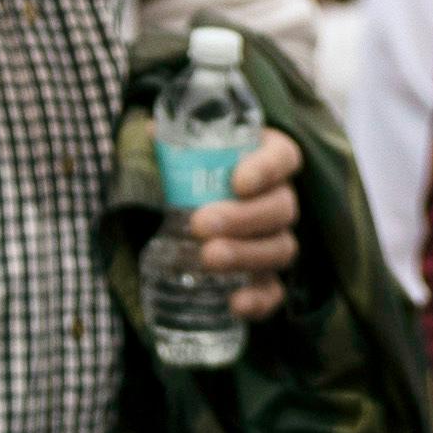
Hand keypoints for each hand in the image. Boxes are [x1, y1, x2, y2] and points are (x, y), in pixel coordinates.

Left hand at [180, 126, 301, 320]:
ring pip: (281, 248)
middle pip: (282, 207)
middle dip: (242, 218)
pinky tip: (234, 303)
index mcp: (268, 157)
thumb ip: (169, 138)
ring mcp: (277, 238)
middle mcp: (280, 198)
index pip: (284, 158)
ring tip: (207, 258)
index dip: (266, 169)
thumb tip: (148, 128)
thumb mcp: (182, 147)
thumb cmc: (194, 168)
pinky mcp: (267, 276)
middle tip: (200, 224)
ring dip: (246, 255)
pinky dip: (260, 301)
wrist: (194, 206)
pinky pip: (275, 291)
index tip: (236, 181)